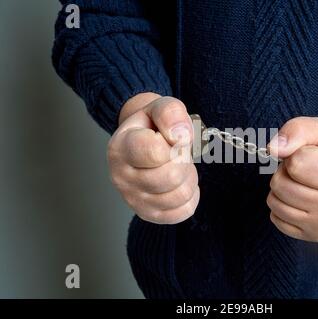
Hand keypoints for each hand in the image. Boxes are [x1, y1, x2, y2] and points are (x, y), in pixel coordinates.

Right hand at [108, 95, 199, 223]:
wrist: (143, 142)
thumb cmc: (153, 125)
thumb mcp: (160, 107)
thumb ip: (170, 114)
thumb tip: (180, 136)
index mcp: (121, 147)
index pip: (155, 152)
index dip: (176, 142)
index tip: (174, 136)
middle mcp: (121, 177)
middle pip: (171, 176)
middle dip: (184, 161)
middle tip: (178, 152)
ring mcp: (133, 199)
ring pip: (180, 195)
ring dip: (189, 177)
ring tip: (178, 165)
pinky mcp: (148, 214)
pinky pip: (184, 211)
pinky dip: (190, 196)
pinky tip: (179, 182)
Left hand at [267, 117, 317, 241]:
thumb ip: (296, 132)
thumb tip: (273, 149)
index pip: (296, 164)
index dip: (296, 154)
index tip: (312, 154)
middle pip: (280, 185)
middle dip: (285, 171)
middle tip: (304, 169)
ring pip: (275, 203)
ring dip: (282, 188)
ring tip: (302, 182)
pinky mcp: (314, 235)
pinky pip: (276, 219)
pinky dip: (282, 205)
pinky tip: (300, 198)